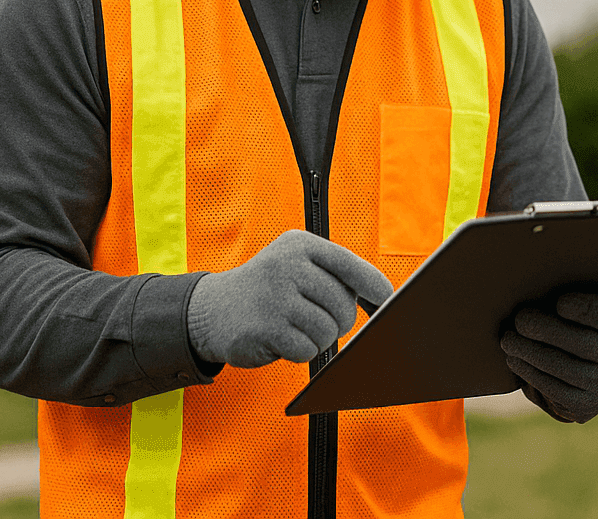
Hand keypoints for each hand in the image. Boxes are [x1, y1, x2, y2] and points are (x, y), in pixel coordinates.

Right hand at [186, 229, 392, 368]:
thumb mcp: (295, 265)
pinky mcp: (266, 328)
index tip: (387, 300)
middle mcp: (288, 265)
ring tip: (295, 328)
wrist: (210, 311)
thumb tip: (381, 298)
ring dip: (318, 339)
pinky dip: (300, 351)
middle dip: (339, 322)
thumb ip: (333, 274)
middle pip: (342, 305)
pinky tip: (281, 339)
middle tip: (317, 321)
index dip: (373, 285)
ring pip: (327, 330)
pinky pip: (307, 350)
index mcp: (300, 245)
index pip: (349, 265)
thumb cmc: (267, 289)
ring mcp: (276, 296)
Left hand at [500, 291, 597, 422]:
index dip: (582, 308)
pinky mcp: (585, 405)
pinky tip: (515, 359)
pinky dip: (529, 373)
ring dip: (528, 353)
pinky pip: (553, 390)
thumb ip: (581, 282)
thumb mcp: (596, 295)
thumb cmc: (588, 316)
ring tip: (508, 339)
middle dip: (543, 330)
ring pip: (561, 368)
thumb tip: (545, 270)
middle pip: (578, 343)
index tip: (559, 301)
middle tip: (519, 319)